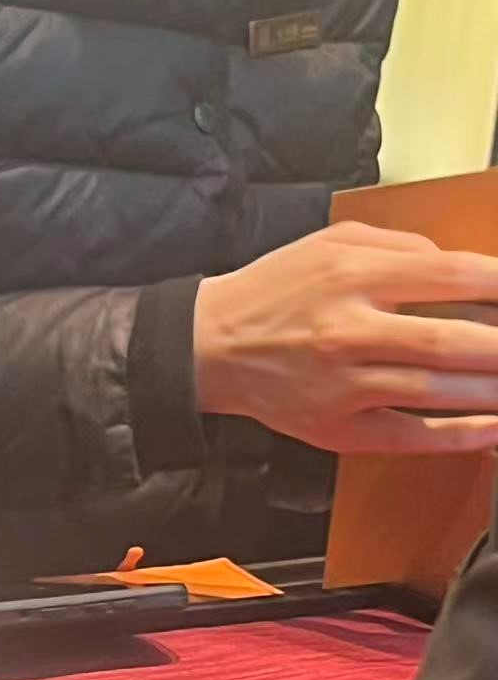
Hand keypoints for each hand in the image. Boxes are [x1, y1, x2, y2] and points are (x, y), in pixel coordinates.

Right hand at [194, 222, 497, 454]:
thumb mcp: (332, 244)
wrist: (210, 347)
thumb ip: (400, 246)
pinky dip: (456, 435)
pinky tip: (492, 430)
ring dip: (492, 392)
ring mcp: (345, 386)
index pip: (453, 277)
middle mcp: (351, 332)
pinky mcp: (337, 427)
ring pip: (437, 392)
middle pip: (453, 341)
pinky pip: (408, 435)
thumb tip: (457, 267)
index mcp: (355, 277)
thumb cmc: (273, 293)